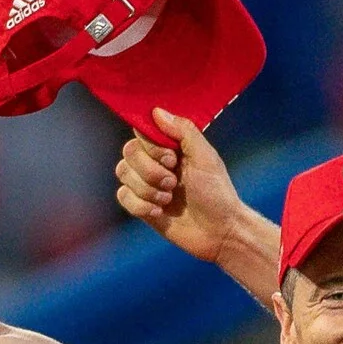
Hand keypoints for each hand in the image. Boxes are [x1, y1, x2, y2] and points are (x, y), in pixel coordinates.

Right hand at [117, 109, 248, 265]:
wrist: (219, 232)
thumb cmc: (217, 193)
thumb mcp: (206, 158)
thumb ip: (184, 131)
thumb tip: (157, 111)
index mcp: (171, 148)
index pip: (142, 133)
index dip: (152, 147)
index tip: (172, 159)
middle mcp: (155, 162)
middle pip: (128, 152)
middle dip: (151, 171)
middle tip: (174, 183)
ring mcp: (147, 184)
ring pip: (123, 173)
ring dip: (148, 189)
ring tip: (170, 199)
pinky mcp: (141, 205)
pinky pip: (122, 196)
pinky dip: (141, 205)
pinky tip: (160, 212)